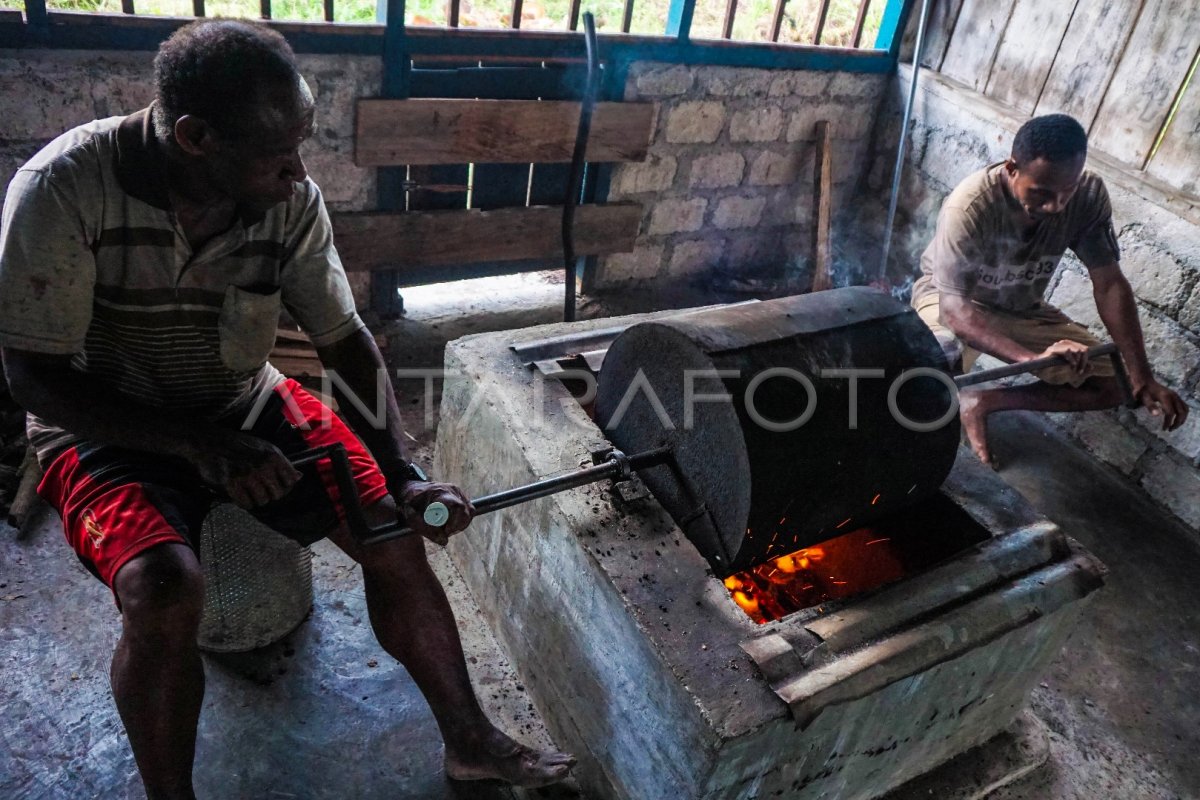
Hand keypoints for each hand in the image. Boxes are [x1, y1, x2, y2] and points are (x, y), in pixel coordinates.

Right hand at [183, 429, 301, 508]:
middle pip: (277, 494)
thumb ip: (282, 464)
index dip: (285, 487)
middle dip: (270, 494)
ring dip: (256, 499)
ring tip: (249, 490)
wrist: (210, 442)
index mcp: (273, 456)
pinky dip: (244, 502)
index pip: (290, 481)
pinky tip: (240, 494)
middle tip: (260, 489)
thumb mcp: (265, 448)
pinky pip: (246, 504)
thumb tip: (299, 476)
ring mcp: (247, 476)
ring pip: (262, 501)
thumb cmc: (239, 445)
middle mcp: (262, 466)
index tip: (277, 486)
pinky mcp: (232, 484)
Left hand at [397, 480, 474, 545]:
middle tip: (443, 532)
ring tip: (445, 527)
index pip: (458, 507)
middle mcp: (452, 490)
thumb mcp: (411, 517)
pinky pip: (468, 511)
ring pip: (469, 512)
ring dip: (460, 524)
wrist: (411, 490)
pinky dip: (461, 521)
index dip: (454, 522)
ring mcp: (458, 492)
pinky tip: (449, 524)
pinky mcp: (461, 497)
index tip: (445, 531)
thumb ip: (426, 530)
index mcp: (440, 492)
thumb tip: (444, 541)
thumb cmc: (410, 502)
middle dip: (456, 526)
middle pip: (466, 512)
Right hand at [1034, 339, 1091, 376]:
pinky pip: (1068, 351)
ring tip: (1074, 369)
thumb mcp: (1069, 372)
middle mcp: (1064, 344)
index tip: (1081, 370)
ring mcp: (1058, 346)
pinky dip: (1071, 359)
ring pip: (1077, 350)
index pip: (1084, 349)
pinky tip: (1071, 365)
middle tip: (1079, 371)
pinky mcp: (1053, 349)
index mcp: (1069, 346)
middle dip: (1084, 361)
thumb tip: (1092, 366)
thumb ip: (1080, 369)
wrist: (1036, 370)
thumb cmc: (1051, 371)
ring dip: (1078, 362)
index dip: (1086, 359)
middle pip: (1084, 349)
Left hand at [1135, 380, 1189, 431]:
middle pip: (1181, 412)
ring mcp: (1176, 396)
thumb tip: (1157, 415)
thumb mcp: (1144, 399)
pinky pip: (1184, 406)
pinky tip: (1176, 419)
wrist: (1145, 382)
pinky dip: (1182, 414)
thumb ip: (1150, 406)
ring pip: (1185, 409)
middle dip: (1177, 422)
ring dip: (1181, 419)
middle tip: (1170, 429)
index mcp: (1165, 397)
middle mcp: (1173, 396)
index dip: (1168, 422)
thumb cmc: (1143, 391)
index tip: (1164, 429)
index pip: (1170, 413)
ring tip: (1174, 426)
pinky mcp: (1176, 396)